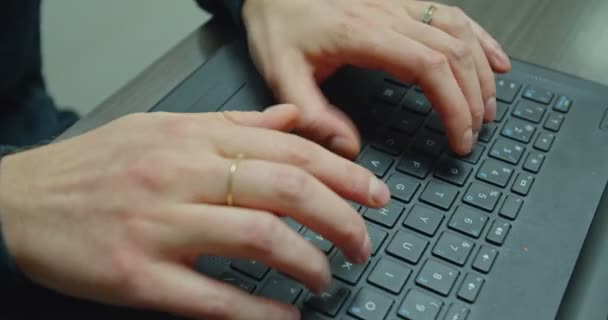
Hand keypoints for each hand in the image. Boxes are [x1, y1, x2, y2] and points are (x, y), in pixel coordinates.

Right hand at [0, 105, 389, 319]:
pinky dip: (259, 311)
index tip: (374, 193)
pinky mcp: (136, 276)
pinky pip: (212, 297)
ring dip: (308, 262)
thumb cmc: (94, 166)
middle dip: (340, 217)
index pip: (290, 150)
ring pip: (259, 237)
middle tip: (363, 241)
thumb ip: (232, 124)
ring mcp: (159, 226)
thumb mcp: (162, 127)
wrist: (18, 201)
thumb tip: (289, 121)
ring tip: (329, 276)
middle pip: (286, 189)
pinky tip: (285, 317)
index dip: (343, 174)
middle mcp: (180, 175)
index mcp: (191, 138)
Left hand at [243, 0, 510, 156]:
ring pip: (459, 31)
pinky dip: (480, 38)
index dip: (454, 105)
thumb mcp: (281, 74)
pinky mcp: (401, 1)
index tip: (460, 137)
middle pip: (453, 52)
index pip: (428, 67)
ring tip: (489, 107)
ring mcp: (399, 4)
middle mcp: (388, 14)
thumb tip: (347, 147)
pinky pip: (452, 14)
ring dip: (481, 70)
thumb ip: (312, 114)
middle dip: (472, 97)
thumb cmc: (277, 26)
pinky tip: (496, 59)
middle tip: (474, 132)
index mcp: (362, 34)